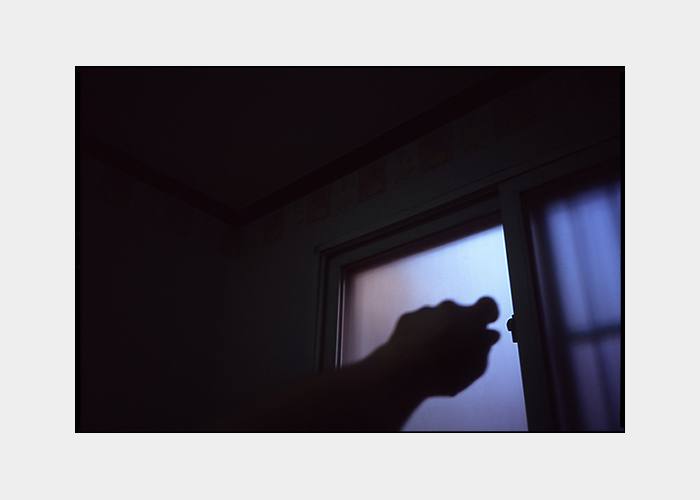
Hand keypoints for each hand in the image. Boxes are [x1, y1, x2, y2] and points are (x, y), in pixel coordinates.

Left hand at [383, 297, 499, 397]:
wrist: (405, 370)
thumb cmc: (444, 371)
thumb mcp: (477, 366)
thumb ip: (485, 346)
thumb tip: (488, 336)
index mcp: (472, 317)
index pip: (487, 305)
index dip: (488, 314)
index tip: (487, 323)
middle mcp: (450, 308)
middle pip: (461, 313)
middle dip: (462, 327)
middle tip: (459, 348)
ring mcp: (427, 311)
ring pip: (439, 318)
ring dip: (441, 331)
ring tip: (436, 355)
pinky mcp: (408, 317)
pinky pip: (420, 323)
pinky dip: (422, 333)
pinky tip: (420, 352)